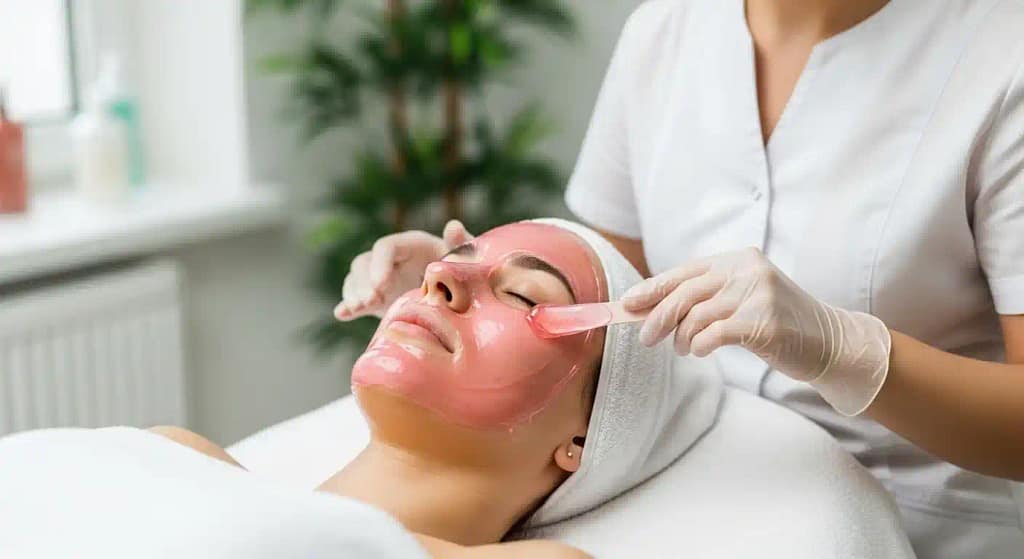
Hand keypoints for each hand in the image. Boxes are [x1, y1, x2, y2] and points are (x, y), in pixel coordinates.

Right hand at [334, 220, 473, 320]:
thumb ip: (460, 244)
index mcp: (411, 245)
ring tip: (359, 307)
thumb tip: (453, 226)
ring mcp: (381, 279)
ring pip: (356, 279)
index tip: (382, 285)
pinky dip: (348, 306)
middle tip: (371, 301)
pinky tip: (342, 314)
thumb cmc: (464, 271)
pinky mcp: (376, 298)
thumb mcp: (466, 258)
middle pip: (365, 262)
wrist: (461, 297)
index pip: (385, 247)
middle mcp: (391, 259)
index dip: (380, 264)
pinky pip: (355, 298)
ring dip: (355, 293)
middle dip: (364, 282)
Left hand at [622, 248, 890, 414]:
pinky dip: (699, 345)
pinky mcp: (765, 322)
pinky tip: (700, 351)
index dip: (652, 288)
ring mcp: (758, 294)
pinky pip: (713, 334)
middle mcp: (747, 270)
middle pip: (684, 293)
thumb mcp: (741, 300)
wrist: (830, 342)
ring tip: (683, 349)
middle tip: (646, 338)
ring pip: (696, 316)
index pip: (684, 272)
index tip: (628, 305)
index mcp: (738, 259)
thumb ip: (703, 299)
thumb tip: (647, 309)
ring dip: (681, 338)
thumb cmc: (776, 324)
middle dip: (657, 317)